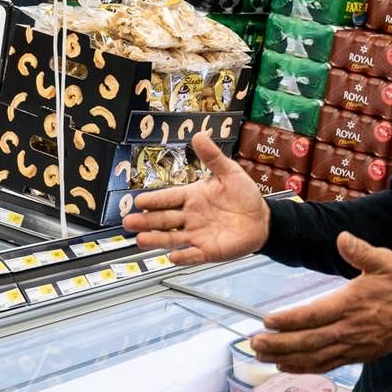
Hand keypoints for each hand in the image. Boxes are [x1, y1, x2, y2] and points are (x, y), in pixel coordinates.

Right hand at [122, 132, 268, 264]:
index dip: (154, 200)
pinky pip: (193, 255)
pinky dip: (183, 256)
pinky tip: (172, 256)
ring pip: (172, 238)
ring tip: (140, 240)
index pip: (168, 198)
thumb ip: (212, 156)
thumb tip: (199, 135)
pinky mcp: (208, 250)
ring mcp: (197, 234)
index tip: (138, 201)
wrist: (262, 219)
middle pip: (164, 219)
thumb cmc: (244, 195)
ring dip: (156, 240)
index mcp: (192, 196)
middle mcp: (190, 217)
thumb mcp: (229, 172)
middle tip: (129, 222)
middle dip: (146, 221)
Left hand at [251, 232, 391, 372]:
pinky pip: (325, 365)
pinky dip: (303, 368)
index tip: (268, 321)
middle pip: (309, 341)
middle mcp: (347, 329)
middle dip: (280, 344)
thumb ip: (361, 251)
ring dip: (286, 358)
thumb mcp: (385, 262)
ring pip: (314, 356)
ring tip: (261, 356)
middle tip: (254, 343)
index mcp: (351, 304)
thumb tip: (342, 238)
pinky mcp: (353, 356)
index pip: (315, 315)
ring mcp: (350, 346)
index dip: (291, 320)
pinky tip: (285, 366)